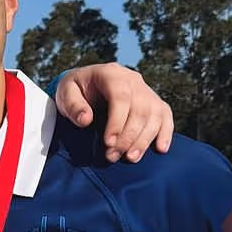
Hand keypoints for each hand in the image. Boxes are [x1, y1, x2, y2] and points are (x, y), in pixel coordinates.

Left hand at [54, 64, 173, 161]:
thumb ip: (73, 105)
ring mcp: (146, 90)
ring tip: (129, 158)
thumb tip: (86, 120)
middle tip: (112, 156)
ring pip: (154, 115)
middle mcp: (133, 79)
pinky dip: (165, 133)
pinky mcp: (154, 102)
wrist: (86, 84)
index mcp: (111, 73)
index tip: (108, 142)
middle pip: (140, 109)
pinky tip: (160, 149)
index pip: (121, 97)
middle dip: (128, 136)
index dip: (117, 122)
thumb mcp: (66, 93)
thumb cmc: (75, 90)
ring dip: (144, 140)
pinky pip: (166, 116)